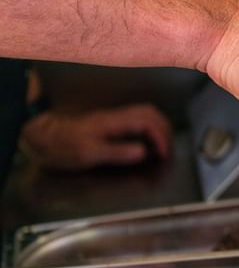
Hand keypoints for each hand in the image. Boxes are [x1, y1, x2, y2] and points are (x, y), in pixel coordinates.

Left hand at [20, 104, 171, 169]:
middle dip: (165, 130)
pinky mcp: (108, 122)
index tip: (163, 155)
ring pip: (145, 113)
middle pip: (150, 113)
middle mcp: (115, 115)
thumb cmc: (62, 147)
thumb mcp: (88, 154)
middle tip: (168, 150)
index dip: (161, 138)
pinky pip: (137, 119)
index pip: (147, 122)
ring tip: (162, 145)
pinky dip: (149, 128)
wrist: (41, 137)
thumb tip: (144, 151)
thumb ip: (117, 152)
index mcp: (113, 122)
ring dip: (158, 127)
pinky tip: (146, 141)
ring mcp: (112, 117)